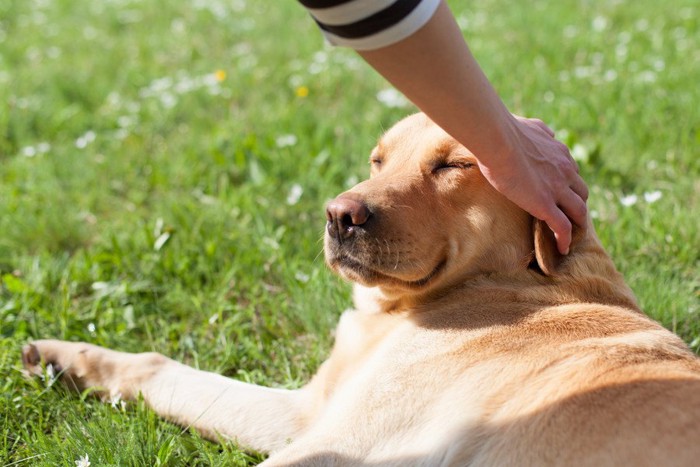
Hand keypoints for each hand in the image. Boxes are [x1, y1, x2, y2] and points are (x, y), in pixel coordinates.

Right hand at [477, 116, 588, 254]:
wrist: (499, 140)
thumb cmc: (506, 131)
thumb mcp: (533, 126)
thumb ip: (542, 132)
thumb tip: (548, 133)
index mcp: (560, 153)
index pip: (572, 172)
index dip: (568, 184)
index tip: (561, 193)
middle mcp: (565, 171)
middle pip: (581, 193)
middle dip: (576, 204)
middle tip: (568, 215)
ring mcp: (558, 190)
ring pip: (579, 211)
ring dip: (577, 223)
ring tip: (570, 235)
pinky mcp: (546, 206)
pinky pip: (563, 227)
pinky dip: (565, 239)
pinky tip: (562, 249)